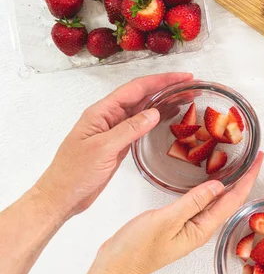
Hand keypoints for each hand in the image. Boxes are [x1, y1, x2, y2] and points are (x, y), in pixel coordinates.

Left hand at [34, 72, 192, 219]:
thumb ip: (129, 129)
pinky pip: (140, 126)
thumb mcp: (103, 149)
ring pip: (143, 110)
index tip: (182, 77)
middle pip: (141, 96)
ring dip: (164, 102)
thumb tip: (154, 112)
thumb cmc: (74, 173)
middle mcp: (109, 117)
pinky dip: (156, 120)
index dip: (161, 80)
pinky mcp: (119, 144)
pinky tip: (168, 119)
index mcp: (101, 112)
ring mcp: (114, 130)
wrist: (62, 196)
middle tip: (191, 86)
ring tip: (186, 98)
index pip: (135, 89)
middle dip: (166, 88)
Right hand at [92, 152, 263, 273]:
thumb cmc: (136, 249)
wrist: (115, 268)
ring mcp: (191, 227)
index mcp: (202, 229)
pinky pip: (203, 204)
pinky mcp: (180, 224)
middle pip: (231, 201)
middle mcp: (201, 229)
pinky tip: (212, 183)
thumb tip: (218, 186)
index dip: (248, 179)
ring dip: (232, 184)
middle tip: (255, 158)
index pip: (234, 200)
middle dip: (245, 179)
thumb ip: (193, 202)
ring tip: (242, 166)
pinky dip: (212, 190)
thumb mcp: (165, 220)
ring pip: (218, 202)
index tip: (259, 160)